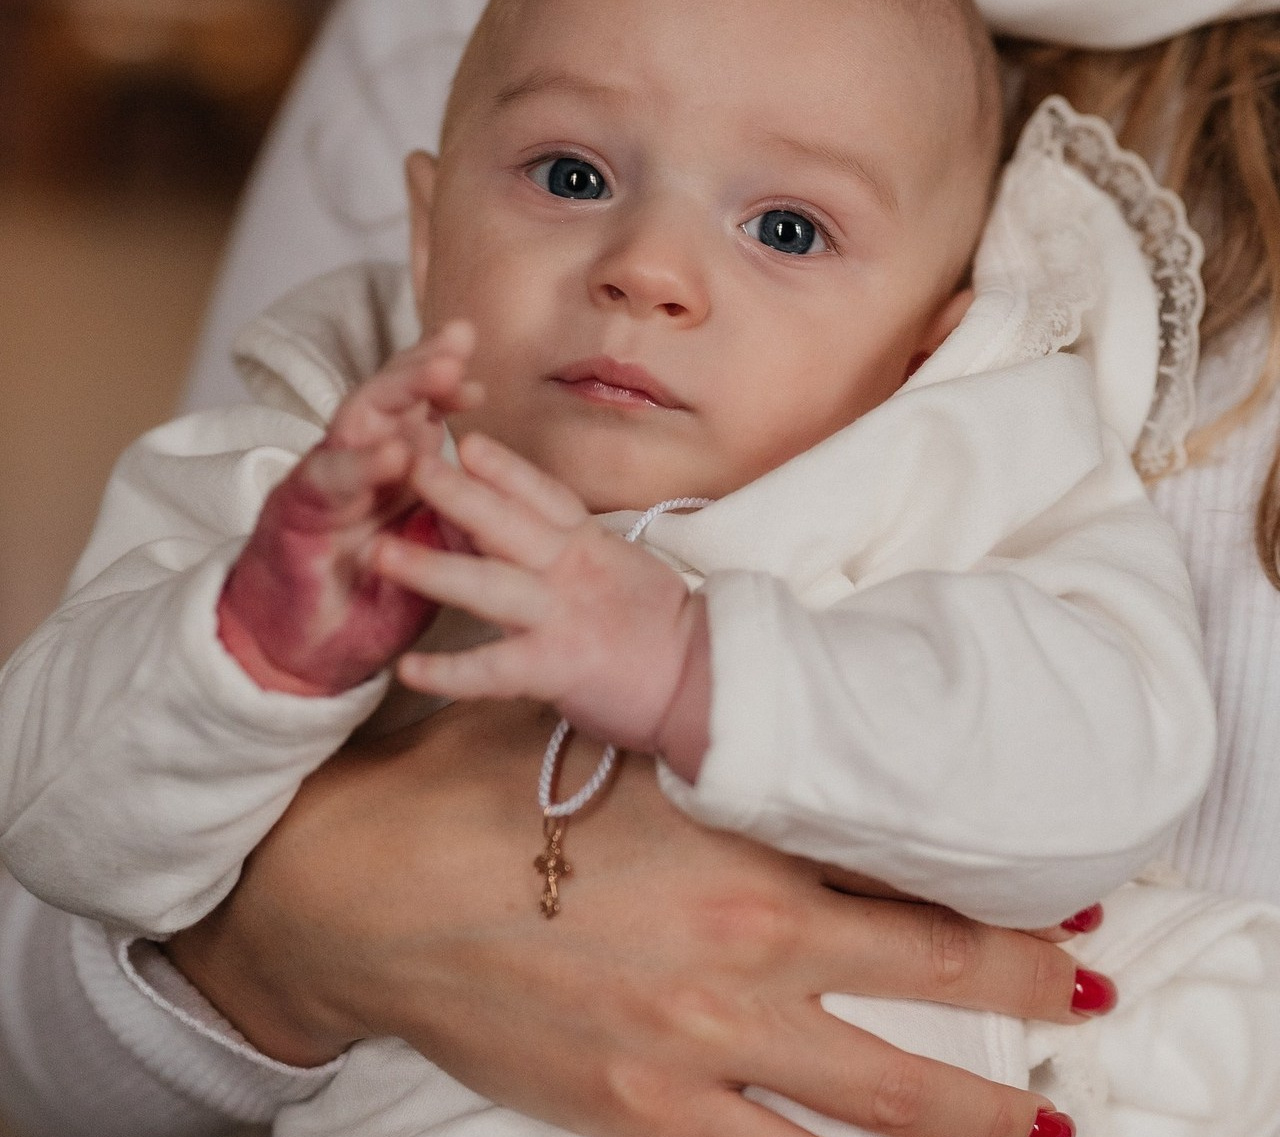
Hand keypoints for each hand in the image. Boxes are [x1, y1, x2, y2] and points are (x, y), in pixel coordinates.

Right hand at [167, 699, 1083, 1136]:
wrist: (365, 890)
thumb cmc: (481, 795)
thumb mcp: (611, 751)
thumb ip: (709, 766)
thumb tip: (778, 761)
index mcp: (737, 850)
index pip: (904, 884)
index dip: (995, 904)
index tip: (1055, 908)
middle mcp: (739, 955)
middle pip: (925, 990)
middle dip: (1024, 997)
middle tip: (1086, 995)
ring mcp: (693, 1050)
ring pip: (870, 1101)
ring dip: (963, 1113)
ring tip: (1026, 1127)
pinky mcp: (634, 1111)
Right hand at [217, 321, 480, 694]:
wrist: (303, 655)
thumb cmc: (368, 596)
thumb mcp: (428, 549)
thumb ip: (455, 511)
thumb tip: (507, 480)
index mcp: (387, 470)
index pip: (416, 410)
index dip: (446, 386)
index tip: (483, 375)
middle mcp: (353, 467)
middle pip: (386, 399)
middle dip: (423, 365)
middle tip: (460, 339)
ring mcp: (322, 487)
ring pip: (356, 424)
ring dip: (398, 394)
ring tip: (440, 372)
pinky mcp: (295, 520)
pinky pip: (326, 483)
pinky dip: (360, 465)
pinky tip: (392, 451)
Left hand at [369, 432, 710, 774]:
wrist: (706, 681)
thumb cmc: (663, 630)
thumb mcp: (620, 570)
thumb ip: (572, 550)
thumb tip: (526, 533)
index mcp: (589, 546)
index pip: (543, 495)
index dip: (502, 467)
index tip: (462, 440)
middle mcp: (572, 571)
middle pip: (507, 523)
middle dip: (455, 492)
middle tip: (406, 464)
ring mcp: (562, 616)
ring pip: (488, 585)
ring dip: (431, 567)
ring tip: (379, 553)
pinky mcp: (557, 667)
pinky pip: (494, 670)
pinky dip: (449, 672)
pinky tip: (407, 670)